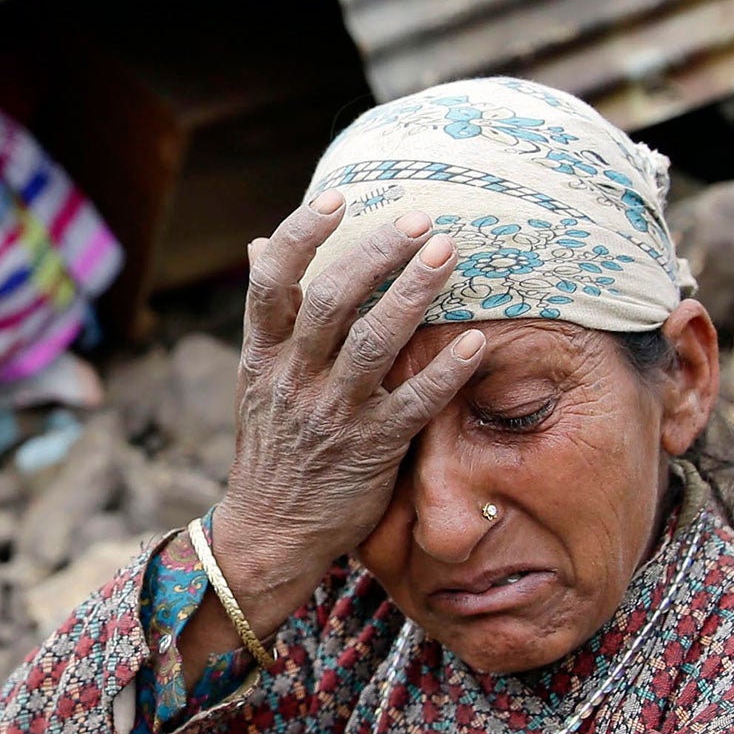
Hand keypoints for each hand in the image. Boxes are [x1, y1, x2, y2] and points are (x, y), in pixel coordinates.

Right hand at [176, 195, 484, 680]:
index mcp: (263, 357)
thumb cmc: (272, 449)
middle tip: (419, 220)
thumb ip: (271, 317)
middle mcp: (295, 379)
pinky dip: (446, 372)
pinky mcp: (371, 450)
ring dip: (414, 293)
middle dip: (376, 253)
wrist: (269, 534)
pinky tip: (477, 343)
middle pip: (331, 299)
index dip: (302, 235)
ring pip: (373, 342)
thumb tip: (263, 245)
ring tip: (448, 253)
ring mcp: (333, 415)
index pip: (272, 283)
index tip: (339, 199)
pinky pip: (414, 403)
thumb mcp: (256, 379)